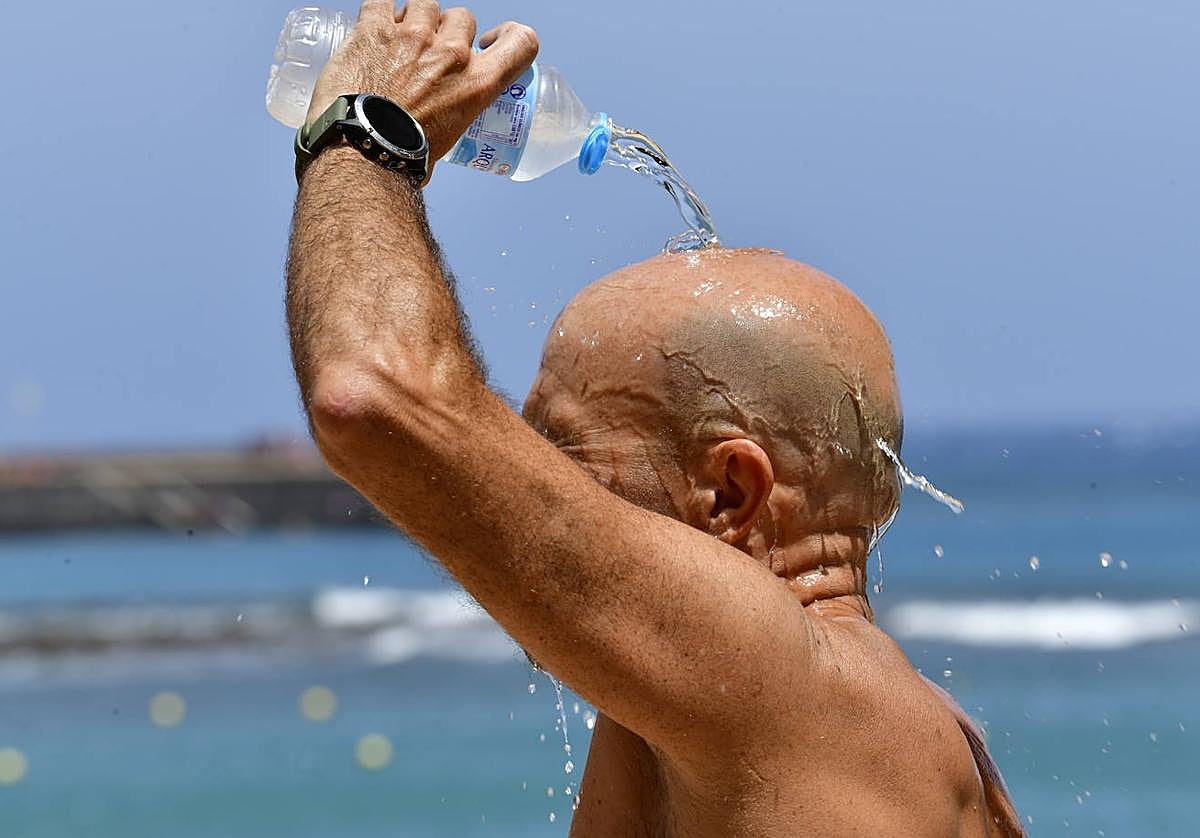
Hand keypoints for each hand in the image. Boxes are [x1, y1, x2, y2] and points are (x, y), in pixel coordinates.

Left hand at [307, 1, 539, 174]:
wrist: (361, 154)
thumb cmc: (402, 157)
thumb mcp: (450, 139)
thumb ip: (453, 112)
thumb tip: (440, 116)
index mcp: (477, 84)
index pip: (521, 42)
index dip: (508, 33)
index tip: (488, 40)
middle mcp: (451, 55)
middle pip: (461, 16)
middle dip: (447, 29)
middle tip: (428, 53)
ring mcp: (412, 38)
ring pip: (423, 3)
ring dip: (413, 18)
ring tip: (396, 43)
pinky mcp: (374, 31)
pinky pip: (380, 1)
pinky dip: (378, 12)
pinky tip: (373, 29)